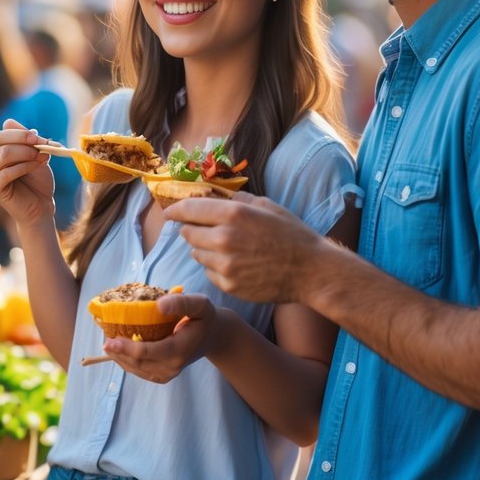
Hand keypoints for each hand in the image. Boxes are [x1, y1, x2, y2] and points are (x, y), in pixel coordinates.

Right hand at [0, 121, 55, 228]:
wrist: (41, 205)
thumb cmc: (37, 180)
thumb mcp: (34, 155)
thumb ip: (24, 139)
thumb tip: (9, 122)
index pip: (3, 133)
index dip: (21, 133)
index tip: (40, 137)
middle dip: (23, 140)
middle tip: (41, 144)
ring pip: (3, 154)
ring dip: (26, 153)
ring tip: (42, 158)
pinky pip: (6, 173)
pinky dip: (24, 167)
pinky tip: (35, 167)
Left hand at [101, 293, 221, 382]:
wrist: (213, 337)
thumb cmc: (204, 317)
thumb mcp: (200, 304)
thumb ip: (181, 303)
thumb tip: (159, 305)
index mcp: (179, 350)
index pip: (147, 352)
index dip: (126, 347)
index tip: (109, 340)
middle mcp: (172, 367)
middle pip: (137, 362)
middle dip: (117, 352)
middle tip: (103, 338)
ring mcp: (167, 374)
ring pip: (135, 368)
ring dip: (118, 357)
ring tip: (107, 342)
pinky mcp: (162, 376)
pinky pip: (139, 370)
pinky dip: (125, 361)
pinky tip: (118, 349)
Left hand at [165, 193, 320, 302]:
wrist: (311, 271)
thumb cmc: (291, 234)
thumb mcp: (266, 206)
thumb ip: (236, 199)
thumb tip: (212, 194)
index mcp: (233, 214)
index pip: (188, 209)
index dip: (175, 210)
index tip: (169, 212)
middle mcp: (223, 239)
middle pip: (187, 233)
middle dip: (192, 229)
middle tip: (206, 229)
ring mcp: (224, 265)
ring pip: (196, 253)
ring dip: (204, 249)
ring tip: (228, 247)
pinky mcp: (228, 285)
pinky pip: (208, 272)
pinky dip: (216, 267)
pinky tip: (236, 264)